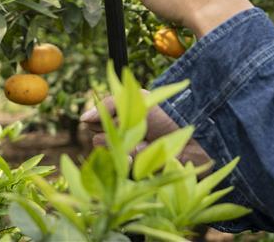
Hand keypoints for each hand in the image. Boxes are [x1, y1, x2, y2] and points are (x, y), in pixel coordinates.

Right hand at [79, 91, 213, 170]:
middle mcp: (119, 138)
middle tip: (136, 128)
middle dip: (114, 131)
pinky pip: (116, 169)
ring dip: (122, 145)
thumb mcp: (140, 100)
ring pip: (103, 153)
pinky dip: (127, 161)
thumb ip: (110, 104)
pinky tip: (139, 156)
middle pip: (95, 137)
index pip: (93, 121)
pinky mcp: (131, 173)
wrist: (191, 138)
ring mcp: (124, 156)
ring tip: (142, 141)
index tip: (119, 115)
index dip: (104, 117)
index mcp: (120, 119)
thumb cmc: (167, 116)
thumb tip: (83, 118)